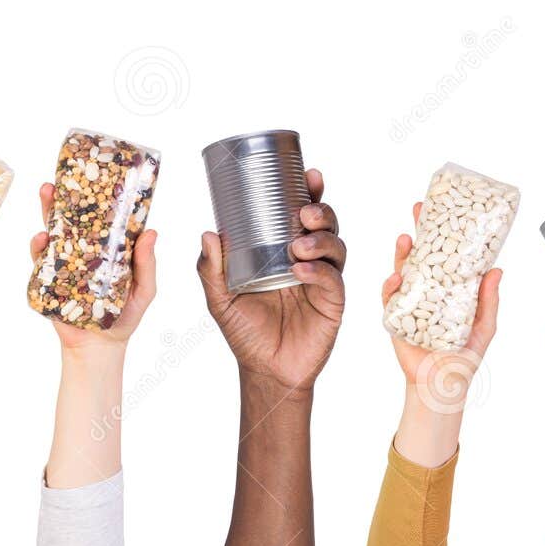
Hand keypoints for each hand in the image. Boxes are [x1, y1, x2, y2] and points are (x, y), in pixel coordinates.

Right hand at [29, 183, 157, 355]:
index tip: (92, 177)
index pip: (99, 220)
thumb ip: (146, 264)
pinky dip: (39, 248)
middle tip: (55, 181)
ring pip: (52, 234)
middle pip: (69, 221)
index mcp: (106, 250)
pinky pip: (40, 262)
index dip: (95, 199)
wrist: (101, 347)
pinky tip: (42, 238)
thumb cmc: (126, 316)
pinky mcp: (48, 282)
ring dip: (46, 214)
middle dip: (60, 200)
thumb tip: (153, 232)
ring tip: (46, 196)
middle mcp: (82, 253)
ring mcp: (63, 266)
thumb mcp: (145, 289)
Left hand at [197, 169, 345, 391]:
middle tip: (304, 213)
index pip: (301, 215)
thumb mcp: (220, 299)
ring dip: (321, 239)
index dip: (309, 192)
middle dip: (320, 210)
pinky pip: (333, 279)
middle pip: (326, 224)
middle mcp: (309, 260)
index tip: (309, 174)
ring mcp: (323, 280)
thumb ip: (211, 270)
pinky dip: (319, 271)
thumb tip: (208, 233)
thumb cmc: (246, 332)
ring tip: (299, 245)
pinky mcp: (333, 302)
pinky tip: (302, 270)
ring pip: (336, 246)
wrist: (266, 371)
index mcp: (284, 251)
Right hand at [380, 202, 500, 465]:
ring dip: (402, 253)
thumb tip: (497, 269)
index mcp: (450, 288)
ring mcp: (409, 302)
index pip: (446, 254)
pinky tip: (396, 278)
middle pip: (421, 254)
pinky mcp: (394, 318)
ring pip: (402, 270)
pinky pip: (389, 299)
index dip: (444, 232)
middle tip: (419, 209)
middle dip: (419, 231)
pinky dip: (391, 287)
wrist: (443, 385)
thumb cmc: (465, 356)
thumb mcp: (484, 326)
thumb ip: (489, 300)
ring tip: (406, 239)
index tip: (445, 209)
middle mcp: (428, 290)